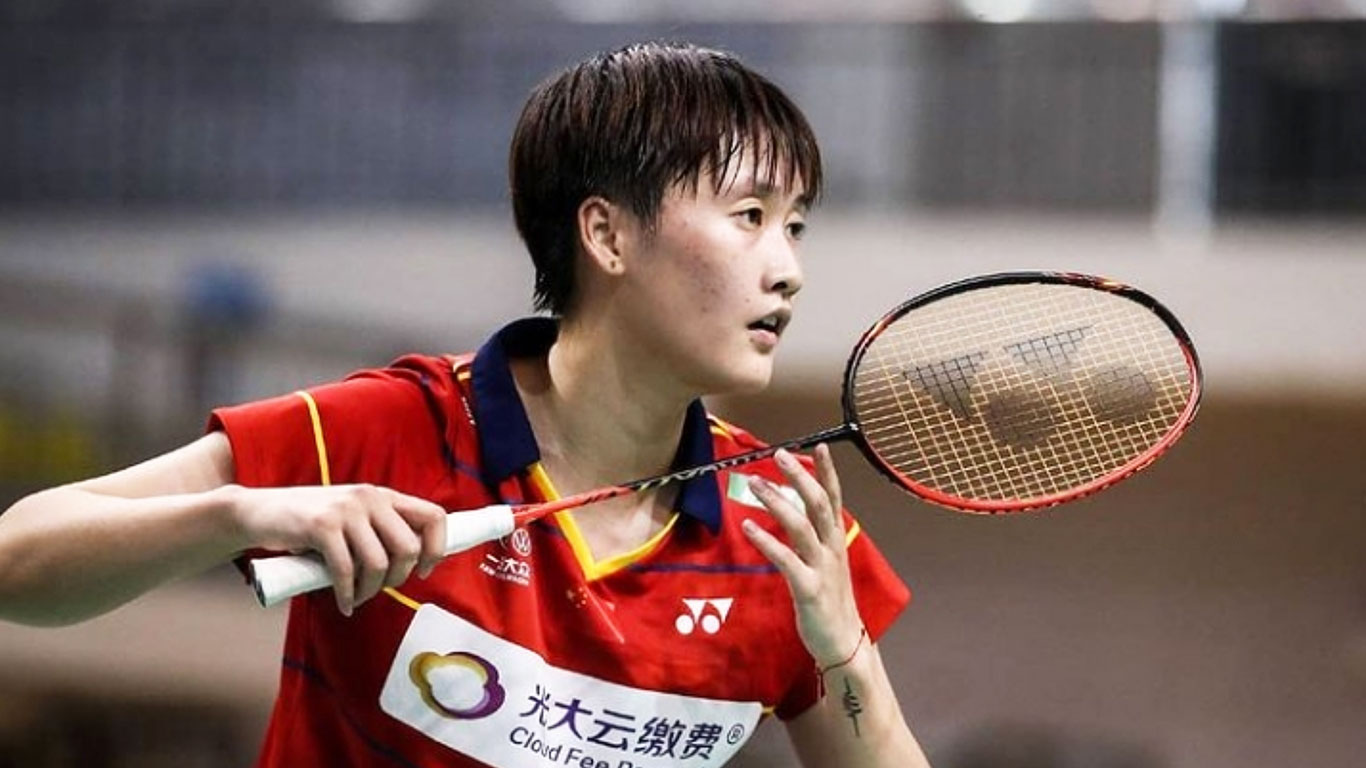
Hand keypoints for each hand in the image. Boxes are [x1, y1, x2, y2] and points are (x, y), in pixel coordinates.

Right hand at [225, 483, 446, 615]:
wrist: (258, 512)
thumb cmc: (308, 525)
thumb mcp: (352, 520)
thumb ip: (379, 533)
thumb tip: (413, 564)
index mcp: (383, 496)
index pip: (434, 516)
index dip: (436, 549)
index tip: (423, 571)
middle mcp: (369, 497)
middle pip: (409, 548)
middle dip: (398, 578)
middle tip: (378, 588)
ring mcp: (345, 510)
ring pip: (378, 563)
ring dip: (370, 591)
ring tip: (357, 597)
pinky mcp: (321, 525)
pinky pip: (346, 570)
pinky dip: (347, 595)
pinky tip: (344, 604)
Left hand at [741, 445, 864, 667]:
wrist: (844, 644)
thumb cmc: (830, 603)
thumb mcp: (827, 564)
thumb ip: (815, 539)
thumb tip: (796, 514)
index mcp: (836, 542)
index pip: (834, 499)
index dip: (827, 472)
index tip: (819, 446)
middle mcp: (832, 550)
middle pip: (819, 505)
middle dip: (799, 477)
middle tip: (778, 454)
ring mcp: (822, 569)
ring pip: (802, 527)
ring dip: (778, 502)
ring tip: (756, 483)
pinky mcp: (808, 589)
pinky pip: (786, 560)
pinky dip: (767, 541)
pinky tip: (749, 527)